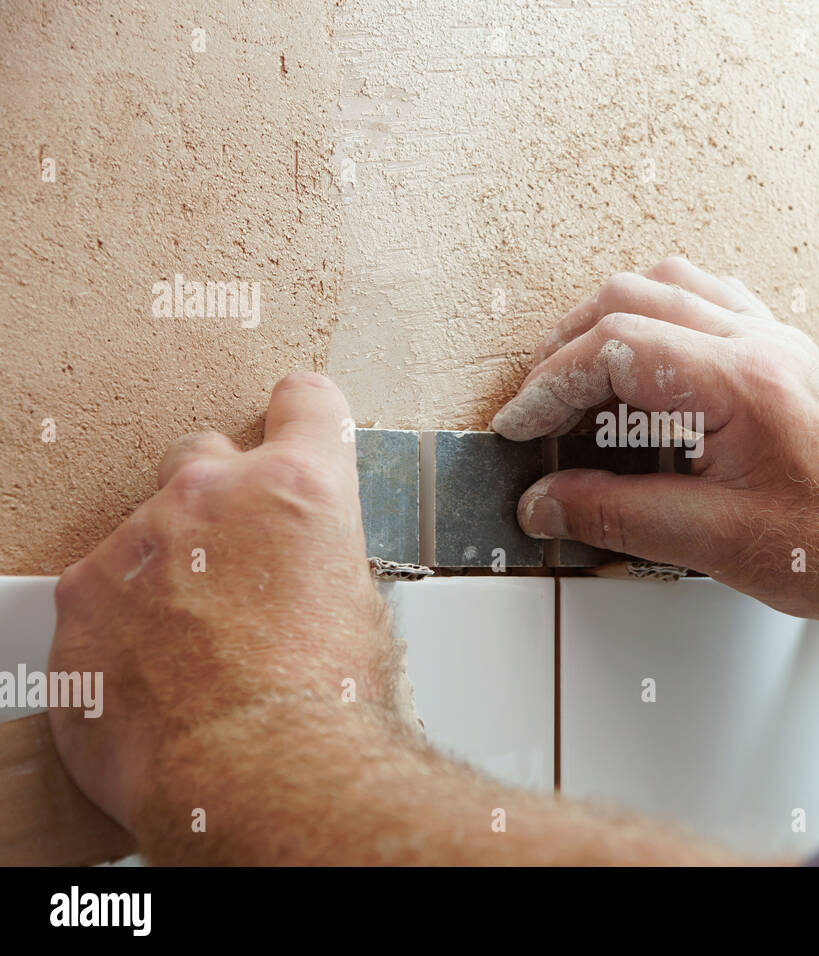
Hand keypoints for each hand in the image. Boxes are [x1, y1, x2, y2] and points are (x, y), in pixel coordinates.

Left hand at [47, 372, 404, 828]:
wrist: (253, 773)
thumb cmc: (322, 707)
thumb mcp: (363, 612)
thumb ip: (323, 558)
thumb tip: (307, 573)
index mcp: (300, 488)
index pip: (305, 402)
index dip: (306, 418)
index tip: (298, 427)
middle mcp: (213, 494)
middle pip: (208, 454)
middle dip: (222, 500)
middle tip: (240, 569)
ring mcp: (137, 541)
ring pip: (148, 530)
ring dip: (168, 566)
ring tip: (198, 644)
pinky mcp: (82, 598)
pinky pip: (102, 590)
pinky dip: (123, 620)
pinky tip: (158, 672)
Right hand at [493, 257, 818, 626]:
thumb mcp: (718, 546)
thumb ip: (620, 518)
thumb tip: (548, 504)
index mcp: (742, 382)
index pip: (616, 347)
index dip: (550, 385)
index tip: (521, 426)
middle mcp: (760, 343)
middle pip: (633, 300)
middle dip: (566, 348)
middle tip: (537, 406)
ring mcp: (776, 340)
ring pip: (670, 285)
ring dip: (609, 320)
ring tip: (576, 373)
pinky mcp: (785, 354)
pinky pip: (709, 299)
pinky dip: (658, 317)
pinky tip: (646, 357)